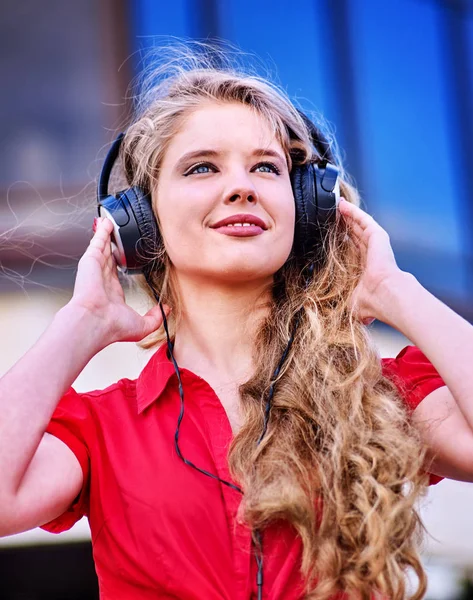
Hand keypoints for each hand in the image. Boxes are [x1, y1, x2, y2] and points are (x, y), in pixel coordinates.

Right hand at [68, 217, 168, 345]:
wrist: (94, 323)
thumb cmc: (112, 327)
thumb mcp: (142, 326)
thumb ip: (156, 317)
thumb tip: (167, 308)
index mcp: (111, 293)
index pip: (116, 273)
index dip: (120, 263)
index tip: (126, 256)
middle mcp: (101, 280)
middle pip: (108, 257)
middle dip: (112, 245)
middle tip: (116, 234)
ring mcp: (94, 269)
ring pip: (102, 247)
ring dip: (106, 235)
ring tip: (111, 222)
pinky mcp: (90, 260)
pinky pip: (97, 241)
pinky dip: (102, 231)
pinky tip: (107, 221)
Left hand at [338, 199, 402, 324]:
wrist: (383, 296)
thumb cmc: (368, 303)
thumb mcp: (346, 301)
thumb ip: (333, 301)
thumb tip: (312, 308)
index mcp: (365, 268)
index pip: (352, 249)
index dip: (342, 240)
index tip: (331, 234)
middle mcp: (370, 255)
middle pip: (355, 234)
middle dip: (344, 224)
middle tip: (331, 215)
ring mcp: (375, 245)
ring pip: (358, 225)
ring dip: (348, 215)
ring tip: (336, 206)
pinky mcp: (378, 236)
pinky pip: (363, 219)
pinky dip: (353, 212)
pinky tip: (343, 205)